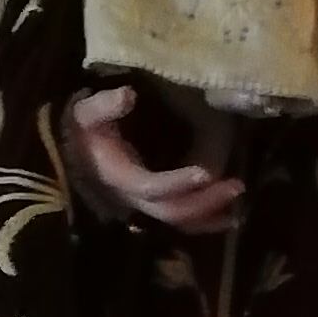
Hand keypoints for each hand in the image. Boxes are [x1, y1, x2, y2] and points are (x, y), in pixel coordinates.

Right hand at [66, 86, 242, 234]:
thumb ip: (105, 105)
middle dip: (204, 201)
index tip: (205, 172)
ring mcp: (145, 207)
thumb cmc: (86, 130)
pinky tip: (230, 218)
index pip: (150, 186)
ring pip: (180, 221)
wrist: (79, 151)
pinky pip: (182, 221)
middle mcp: (134, 199)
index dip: (177, 183)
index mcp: (120, 177)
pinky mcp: (154, 206)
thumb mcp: (87, 113)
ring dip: (210, 214)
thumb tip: (128, 95)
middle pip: (172, 211)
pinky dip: (206, 221)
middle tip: (236, 186)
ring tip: (238, 199)